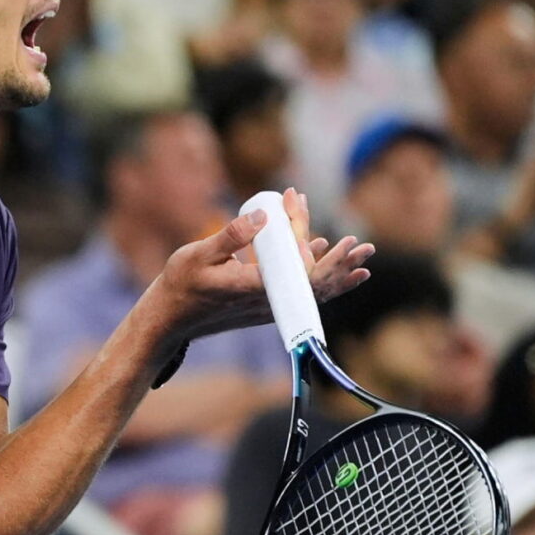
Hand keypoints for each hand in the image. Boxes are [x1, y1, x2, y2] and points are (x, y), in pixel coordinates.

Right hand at [152, 189, 372, 340]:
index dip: (322, 254)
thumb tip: (263, 216)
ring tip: (359, 257)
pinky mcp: (264, 306)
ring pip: (310, 291)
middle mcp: (267, 302)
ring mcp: (267, 307)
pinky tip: (326, 262)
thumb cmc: (181, 284)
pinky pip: (298, 293)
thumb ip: (232, 235)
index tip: (337, 237)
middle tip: (364, 246)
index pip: (300, 273)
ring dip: (335, 272)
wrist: (170, 318)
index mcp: (254, 288)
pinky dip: (318, 279)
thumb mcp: (200, 253)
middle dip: (341, 263)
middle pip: (315, 284)